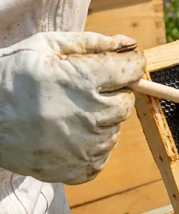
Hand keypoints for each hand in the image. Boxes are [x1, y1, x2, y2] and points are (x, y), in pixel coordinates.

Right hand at [0, 32, 145, 184]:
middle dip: (111, 94)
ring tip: (66, 113)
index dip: (127, 64)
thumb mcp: (45, 46)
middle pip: (126, 103)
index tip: (117, 65)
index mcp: (83, 80)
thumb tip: (130, 44)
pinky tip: (64, 134)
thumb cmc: (10, 75)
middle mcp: (90, 115)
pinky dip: (89, 146)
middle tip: (81, 92)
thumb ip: (93, 43)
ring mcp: (84, 146)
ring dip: (99, 122)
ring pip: (114, 131)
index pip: (132, 70)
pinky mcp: (77, 170)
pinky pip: (101, 156)